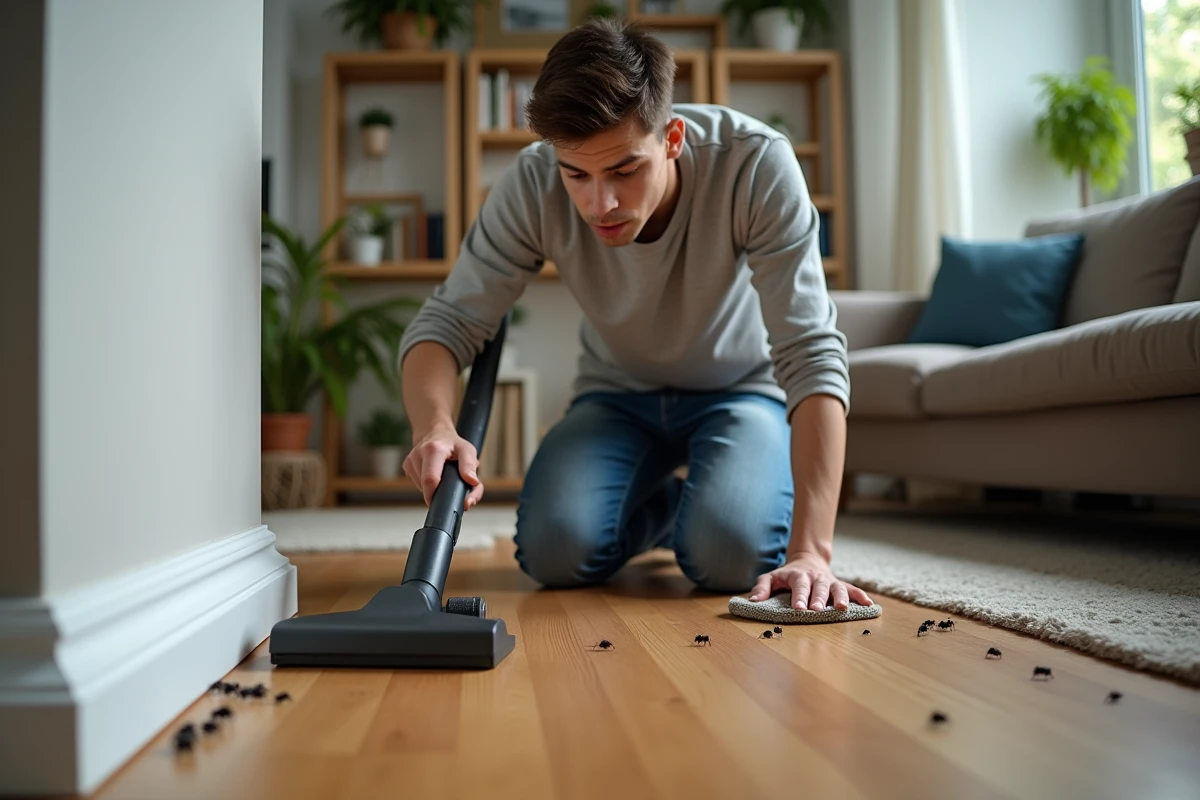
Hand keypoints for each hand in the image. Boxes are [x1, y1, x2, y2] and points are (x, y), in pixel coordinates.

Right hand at [402, 424, 483, 508]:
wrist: (435, 432)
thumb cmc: (453, 444)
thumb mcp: (467, 450)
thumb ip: (470, 466)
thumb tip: (472, 482)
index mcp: (433, 450)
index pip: (430, 479)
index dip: (435, 495)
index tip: (443, 502)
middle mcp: (418, 454)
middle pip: (425, 486)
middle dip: (437, 493)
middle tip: (448, 488)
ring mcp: (410, 460)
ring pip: (421, 486)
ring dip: (433, 488)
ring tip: (442, 477)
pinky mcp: (406, 465)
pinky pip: (417, 483)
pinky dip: (427, 484)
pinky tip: (434, 474)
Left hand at [749, 552, 872, 610]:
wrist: (807, 560)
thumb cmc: (786, 575)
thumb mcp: (771, 577)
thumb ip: (761, 587)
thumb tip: (753, 601)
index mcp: (799, 576)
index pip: (799, 585)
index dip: (799, 596)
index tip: (798, 608)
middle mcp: (816, 578)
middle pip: (819, 588)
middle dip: (819, 599)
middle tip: (817, 610)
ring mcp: (830, 581)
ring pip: (838, 588)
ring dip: (841, 597)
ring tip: (843, 608)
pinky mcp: (841, 585)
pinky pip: (853, 589)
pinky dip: (861, 596)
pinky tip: (870, 606)